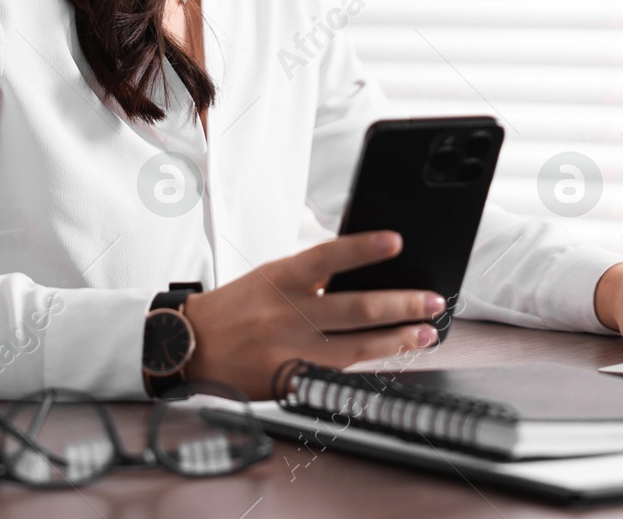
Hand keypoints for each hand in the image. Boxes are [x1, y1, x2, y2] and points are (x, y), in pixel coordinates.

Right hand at [180, 230, 446, 398]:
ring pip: (355, 345)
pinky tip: (391, 359)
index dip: (363, 248)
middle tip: (433, 300)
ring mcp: (291, 350)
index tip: (396, 241)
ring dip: (397, 338)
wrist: (189, 348)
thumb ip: (311, 275)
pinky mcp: (290, 381)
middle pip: (355, 307)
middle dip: (401, 304)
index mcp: (281, 277)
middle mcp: (288, 313)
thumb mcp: (268, 277)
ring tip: (425, 331)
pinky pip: (338, 373)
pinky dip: (367, 365)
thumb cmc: (235, 308)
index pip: (328, 256)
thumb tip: (363, 269)